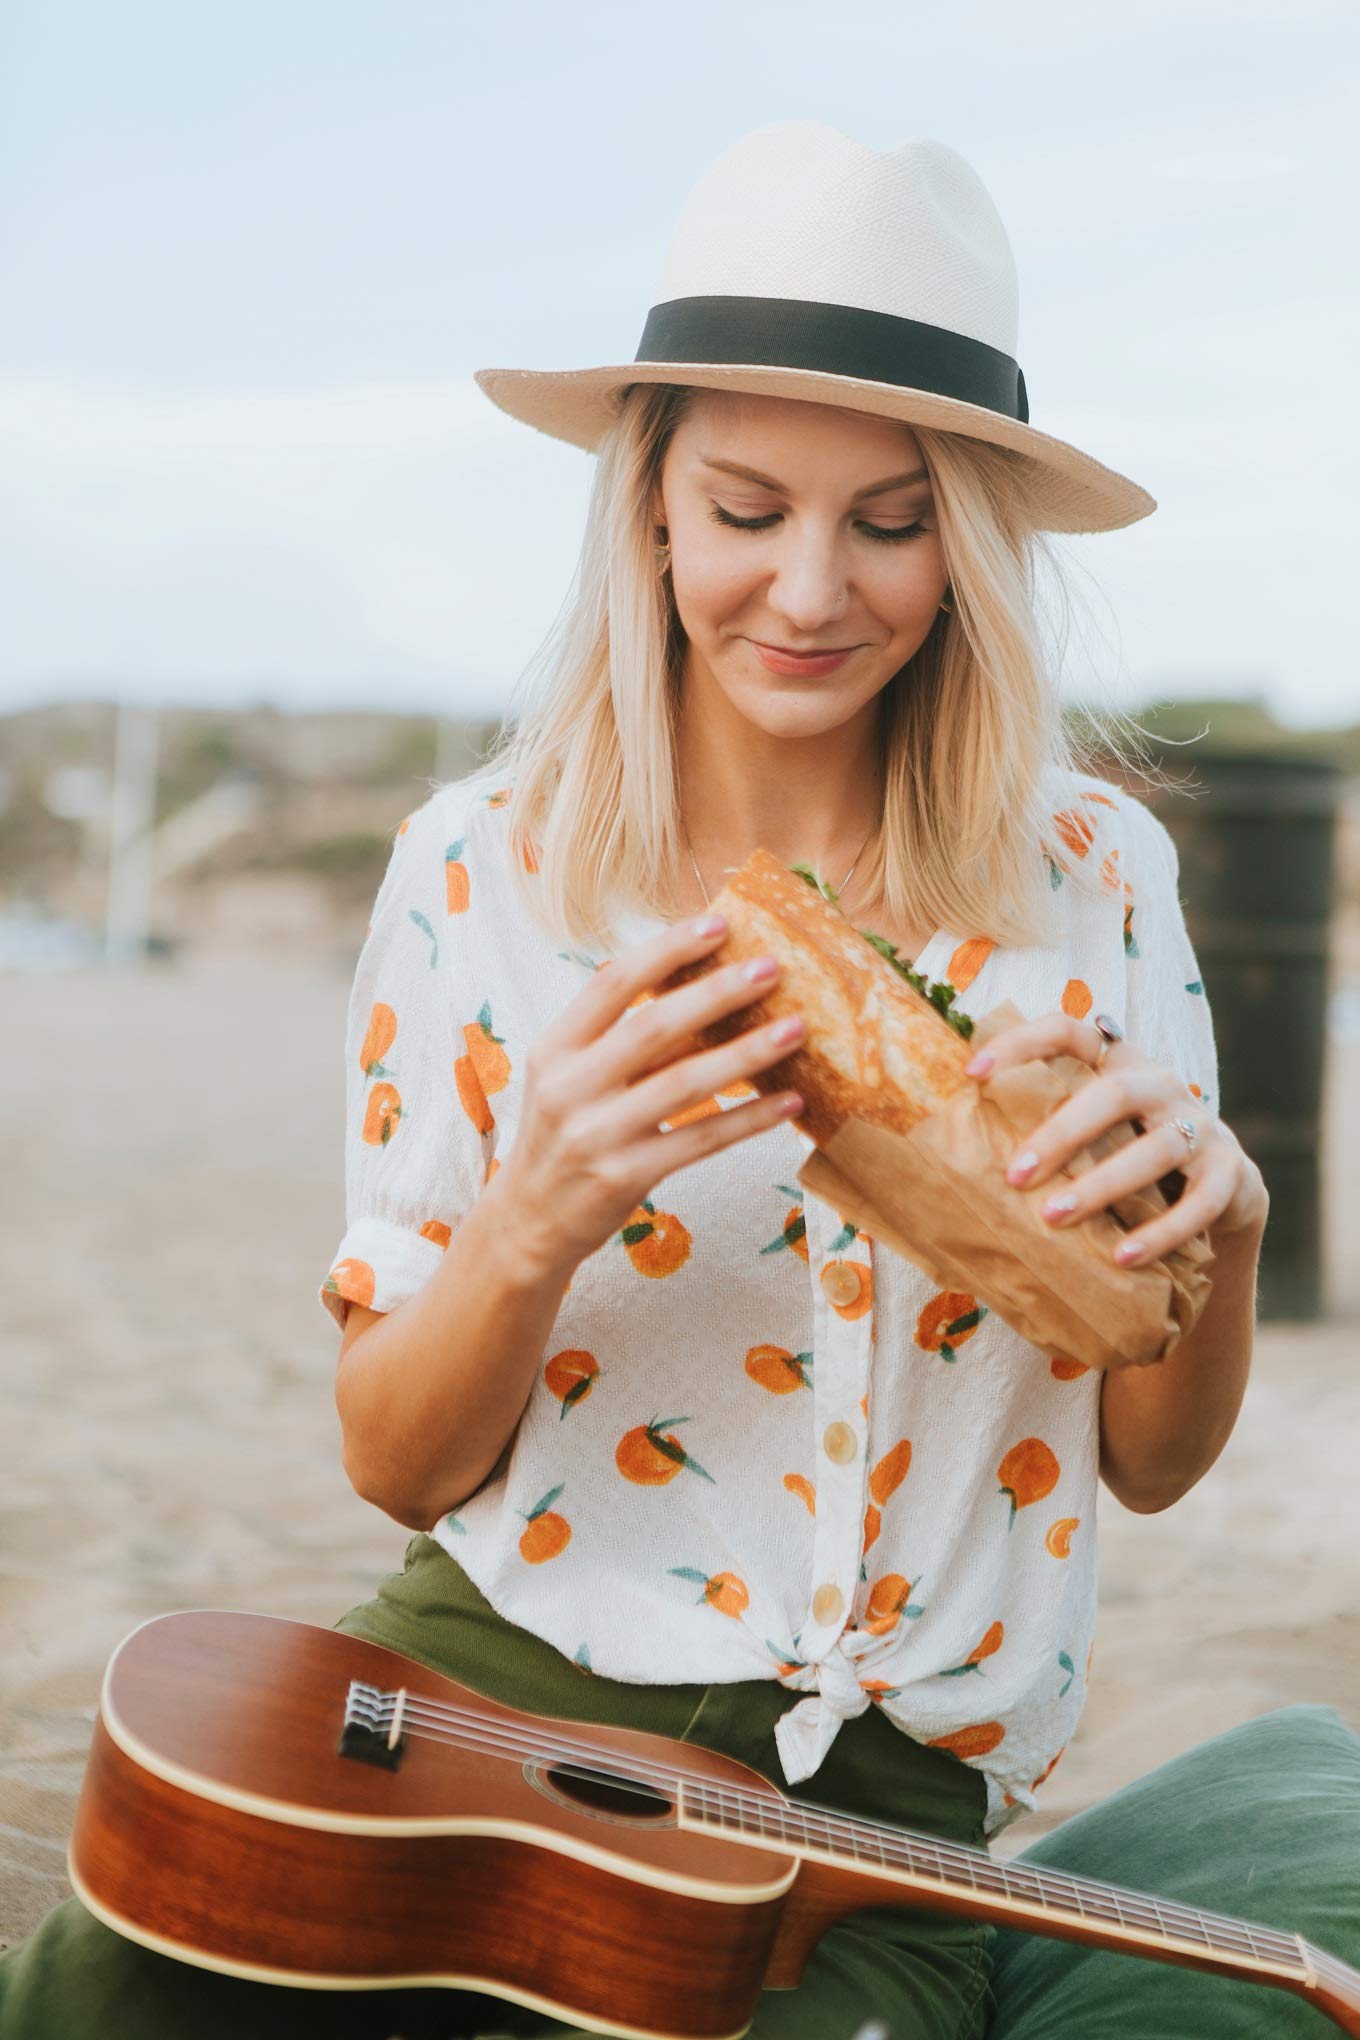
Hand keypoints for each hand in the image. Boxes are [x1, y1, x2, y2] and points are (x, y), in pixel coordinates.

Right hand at [496, 913, 805, 1278]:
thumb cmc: (563, 1136)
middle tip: (771, 968)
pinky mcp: (624, 1176)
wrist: (527, 1222)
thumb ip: (617, 1037)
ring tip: (796, 1029)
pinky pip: (701, 1139)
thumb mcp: (569, 1078)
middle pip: (654, 1026)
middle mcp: (569, 1086)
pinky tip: (788, 1102)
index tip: (718, 923)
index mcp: (555, 1047)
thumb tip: (699, 987)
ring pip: (685, 1082)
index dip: (668, 949)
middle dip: (718, 992)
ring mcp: (596, 1134)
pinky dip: (749, 1119)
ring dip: (747, 1053)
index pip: (614, 982)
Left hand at [963, 1013, 1268, 1266]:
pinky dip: (1160, 1233)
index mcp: (1119, 1062)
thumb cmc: (1126, 1156)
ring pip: (1156, 1151)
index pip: (1069, 1031)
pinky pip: (1198, 1205)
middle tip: (1016, 1175)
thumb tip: (948, 1143)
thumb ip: (1045, 1121)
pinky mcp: (1231, 1176)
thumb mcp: (1092, 1131)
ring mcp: (1202, 1128)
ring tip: (1056, 1218)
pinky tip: (1121, 1258)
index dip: (1021, 1041)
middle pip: (1115, 1093)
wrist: (1220, 1195)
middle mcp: (1162, 1085)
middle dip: (1062, 1133)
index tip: (972, 1072)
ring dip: (1103, 1186)